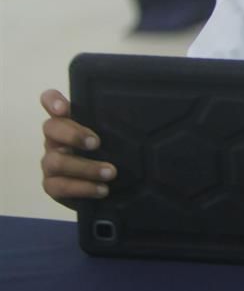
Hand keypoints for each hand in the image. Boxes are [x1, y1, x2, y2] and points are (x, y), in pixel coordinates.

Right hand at [39, 89, 114, 207]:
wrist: (114, 186)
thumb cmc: (116, 151)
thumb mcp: (119, 135)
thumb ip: (120, 123)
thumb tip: (145, 114)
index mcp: (69, 120)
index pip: (51, 101)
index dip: (52, 100)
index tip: (64, 108)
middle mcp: (56, 139)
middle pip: (51, 128)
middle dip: (73, 134)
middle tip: (96, 143)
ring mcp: (51, 162)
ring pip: (55, 161)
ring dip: (85, 167)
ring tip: (111, 172)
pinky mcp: (52, 185)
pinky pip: (59, 186)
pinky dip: (82, 188)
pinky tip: (102, 189)